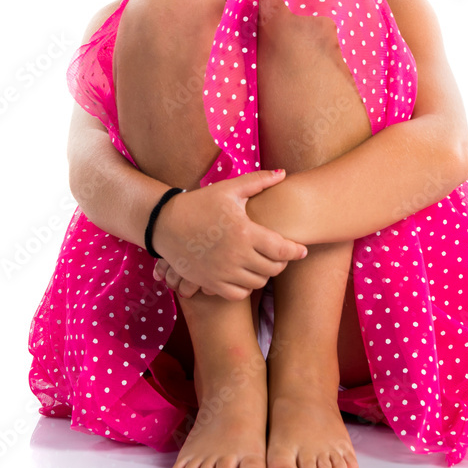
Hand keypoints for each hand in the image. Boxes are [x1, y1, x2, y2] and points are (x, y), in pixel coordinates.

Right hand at [149, 169, 306, 300]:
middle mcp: (236, 255)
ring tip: (263, 263)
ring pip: (257, 282)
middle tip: (280, 254)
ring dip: (264, 274)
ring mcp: (223, 271)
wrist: (165, 223)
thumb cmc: (200, 203)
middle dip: (281, 261)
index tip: (302, 250)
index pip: (282, 249)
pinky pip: (239, 294)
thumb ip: (258, 181)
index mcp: (245, 232)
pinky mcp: (210, 282)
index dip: (296, 251)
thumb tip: (283, 173)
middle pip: (273, 268)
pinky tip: (244, 274)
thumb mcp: (229, 189)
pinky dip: (246, 287)